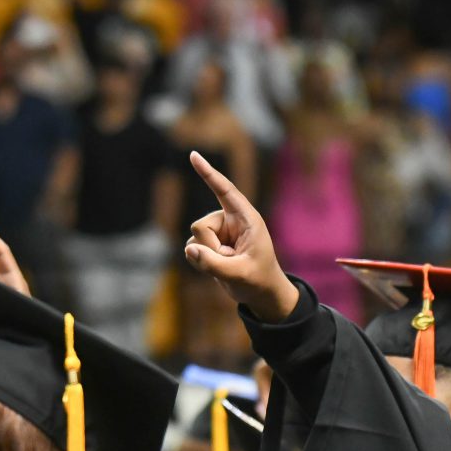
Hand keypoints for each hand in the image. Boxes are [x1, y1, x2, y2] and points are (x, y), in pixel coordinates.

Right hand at [183, 150, 297, 321]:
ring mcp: (219, 232)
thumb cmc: (258, 280)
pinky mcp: (210, 244)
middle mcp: (231, 221)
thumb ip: (212, 263)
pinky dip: (200, 262)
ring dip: (207, 257)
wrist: (261, 295)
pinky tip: (217, 269)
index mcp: (246, 219)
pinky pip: (192, 249)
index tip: (193, 155)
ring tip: (228, 266)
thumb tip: (189, 250)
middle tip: (230, 262)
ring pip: (194, 239)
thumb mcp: (238, 274)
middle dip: (209, 248)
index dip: (208, 173)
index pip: (224, 190)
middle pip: (201, 225)